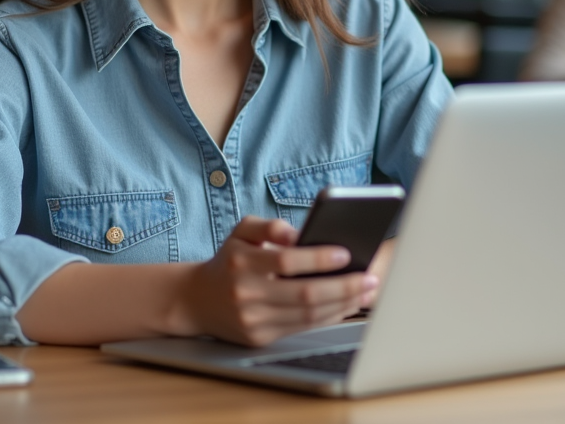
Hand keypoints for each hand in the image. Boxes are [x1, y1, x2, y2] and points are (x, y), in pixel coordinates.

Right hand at [173, 216, 378, 346]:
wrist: (195, 300)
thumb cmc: (228, 260)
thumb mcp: (241, 231)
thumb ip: (270, 225)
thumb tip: (300, 235)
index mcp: (241, 262)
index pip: (287, 260)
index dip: (319, 258)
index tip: (346, 253)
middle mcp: (246, 293)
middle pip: (304, 294)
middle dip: (343, 287)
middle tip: (369, 278)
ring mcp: (253, 320)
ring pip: (308, 315)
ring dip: (342, 305)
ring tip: (364, 291)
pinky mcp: (260, 339)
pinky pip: (302, 329)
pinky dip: (328, 317)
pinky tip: (345, 306)